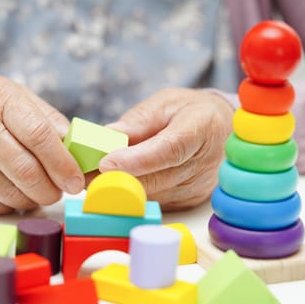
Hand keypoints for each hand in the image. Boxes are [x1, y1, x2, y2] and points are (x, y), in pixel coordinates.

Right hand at [0, 74, 84, 213]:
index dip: (61, 163)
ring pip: (7, 193)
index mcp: (1, 100)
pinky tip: (14, 194)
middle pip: (23, 170)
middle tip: (59, 191)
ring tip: (37, 191)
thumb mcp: (18, 98)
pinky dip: (9, 205)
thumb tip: (79, 154)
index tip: (76, 181)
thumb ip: (50, 123)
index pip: (38, 135)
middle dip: (49, 189)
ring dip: (31, 200)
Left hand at [98, 88, 233, 210]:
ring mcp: (197, 187)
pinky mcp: (189, 200)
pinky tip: (115, 184)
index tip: (105, 163)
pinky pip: (155, 200)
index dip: (136, 160)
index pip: (168, 150)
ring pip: (152, 193)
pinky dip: (133, 193)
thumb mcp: (166, 103)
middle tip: (81, 175)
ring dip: (120, 188)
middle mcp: (202, 164)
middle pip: (155, 178)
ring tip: (91, 178)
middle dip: (114, 179)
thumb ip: (139, 120)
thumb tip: (109, 136)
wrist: (223, 131)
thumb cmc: (190, 111)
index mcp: (200, 130)